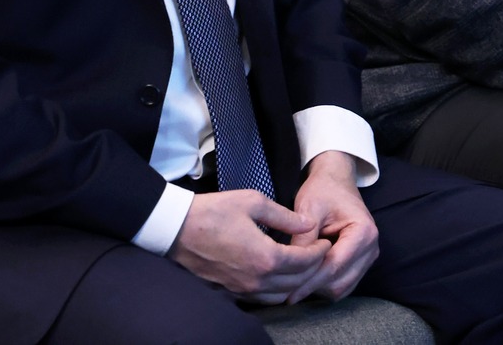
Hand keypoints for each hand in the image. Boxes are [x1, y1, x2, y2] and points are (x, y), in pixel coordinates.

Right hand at [167, 188, 328, 301]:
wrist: (175, 229)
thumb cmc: (214, 212)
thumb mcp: (253, 202)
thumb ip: (285, 217)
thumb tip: (309, 224)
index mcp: (265, 257)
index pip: (305, 262)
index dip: (320, 252)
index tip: (326, 242)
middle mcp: (256, 279)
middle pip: (296, 282)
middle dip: (313, 268)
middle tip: (320, 254)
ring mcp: (242, 289)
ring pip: (280, 296)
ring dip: (295, 283)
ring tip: (302, 265)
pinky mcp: (229, 293)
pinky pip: (261, 300)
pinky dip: (276, 291)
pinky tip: (278, 275)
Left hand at [282, 151, 380, 304]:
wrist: (335, 181)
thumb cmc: (323, 190)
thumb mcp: (309, 208)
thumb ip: (303, 238)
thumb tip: (292, 268)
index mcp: (363, 232)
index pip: (333, 266)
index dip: (309, 283)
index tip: (288, 296)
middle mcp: (371, 247)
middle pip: (339, 282)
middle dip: (313, 286)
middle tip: (287, 286)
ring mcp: (368, 256)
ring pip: (341, 288)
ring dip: (318, 288)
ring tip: (295, 280)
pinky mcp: (361, 262)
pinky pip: (343, 285)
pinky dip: (324, 286)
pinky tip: (307, 277)